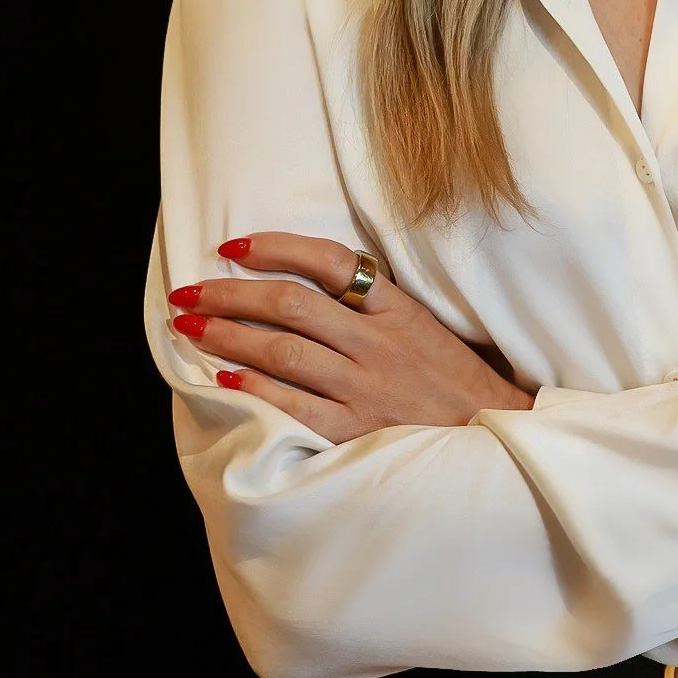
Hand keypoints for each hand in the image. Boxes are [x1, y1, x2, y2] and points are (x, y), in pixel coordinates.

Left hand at [167, 231, 534, 441]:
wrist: (488, 432)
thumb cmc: (448, 375)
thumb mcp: (419, 322)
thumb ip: (368, 301)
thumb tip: (301, 277)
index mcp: (395, 307)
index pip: (329, 260)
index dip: (276, 247)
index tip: (233, 245)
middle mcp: (377, 343)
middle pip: (290, 304)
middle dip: (230, 293)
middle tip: (189, 290)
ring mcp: (365, 388)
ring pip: (283, 352)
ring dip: (228, 336)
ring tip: (191, 327)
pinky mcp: (355, 432)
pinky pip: (293, 407)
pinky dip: (254, 391)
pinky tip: (224, 379)